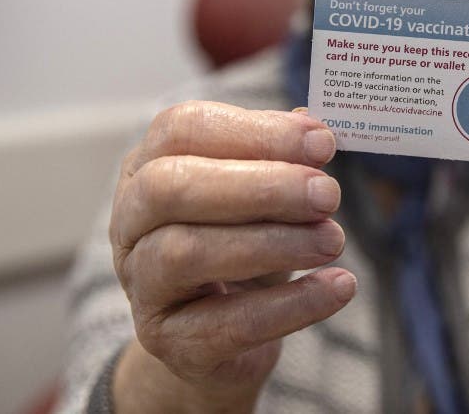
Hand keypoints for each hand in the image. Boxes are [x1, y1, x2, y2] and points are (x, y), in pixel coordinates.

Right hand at [108, 101, 354, 412]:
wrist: (215, 340)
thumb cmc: (240, 247)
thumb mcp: (259, 197)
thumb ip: (281, 160)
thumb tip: (315, 128)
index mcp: (148, 165)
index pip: (182, 129)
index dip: (255, 131)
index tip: (322, 143)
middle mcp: (129, 221)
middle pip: (171, 188)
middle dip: (259, 186)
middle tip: (329, 194)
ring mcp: (141, 285)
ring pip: (186, 253)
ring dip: (273, 243)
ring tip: (333, 240)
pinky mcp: (168, 342)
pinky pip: (228, 324)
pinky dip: (292, 304)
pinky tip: (338, 286)